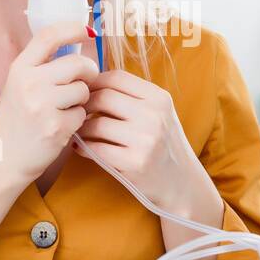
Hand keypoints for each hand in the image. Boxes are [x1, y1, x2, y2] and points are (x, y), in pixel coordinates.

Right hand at [0, 21, 98, 185]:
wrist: (1, 158)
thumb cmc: (15, 120)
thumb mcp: (18, 85)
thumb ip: (42, 66)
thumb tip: (77, 45)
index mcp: (19, 68)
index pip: (49, 36)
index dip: (72, 28)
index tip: (87, 30)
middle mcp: (29, 83)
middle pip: (77, 63)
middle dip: (88, 71)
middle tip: (85, 80)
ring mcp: (42, 106)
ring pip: (83, 90)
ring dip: (81, 99)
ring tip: (64, 109)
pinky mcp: (55, 127)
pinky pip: (82, 114)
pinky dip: (77, 121)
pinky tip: (61, 126)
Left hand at [75, 70, 222, 222]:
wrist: (181, 182)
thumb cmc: (162, 143)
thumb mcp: (158, 113)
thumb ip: (132, 96)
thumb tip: (90, 82)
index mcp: (159, 98)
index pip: (117, 77)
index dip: (94, 82)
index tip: (85, 92)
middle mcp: (154, 115)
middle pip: (103, 97)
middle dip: (85, 104)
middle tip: (77, 113)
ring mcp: (146, 139)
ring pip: (96, 124)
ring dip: (81, 128)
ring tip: (79, 132)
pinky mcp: (135, 162)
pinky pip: (96, 148)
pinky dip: (83, 147)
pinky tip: (82, 148)